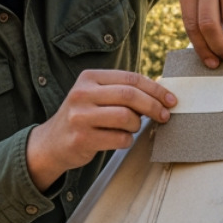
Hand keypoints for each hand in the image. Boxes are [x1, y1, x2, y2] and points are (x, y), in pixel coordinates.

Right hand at [26, 69, 177, 189]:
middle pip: (130, 96)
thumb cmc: (82, 118)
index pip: (130, 78)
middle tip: (165, 115)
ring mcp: (80, 117)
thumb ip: (121, 91)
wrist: (51, 143)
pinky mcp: (82, 139)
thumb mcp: (95, 95)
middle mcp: (82, 94)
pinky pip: (120, 138)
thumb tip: (160, 93)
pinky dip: (127, 140)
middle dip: (153, 106)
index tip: (170, 99)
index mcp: (89, 78)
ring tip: (131, 128)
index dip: (155, 89)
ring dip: (137, 125)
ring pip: (127, 118)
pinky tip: (119, 139)